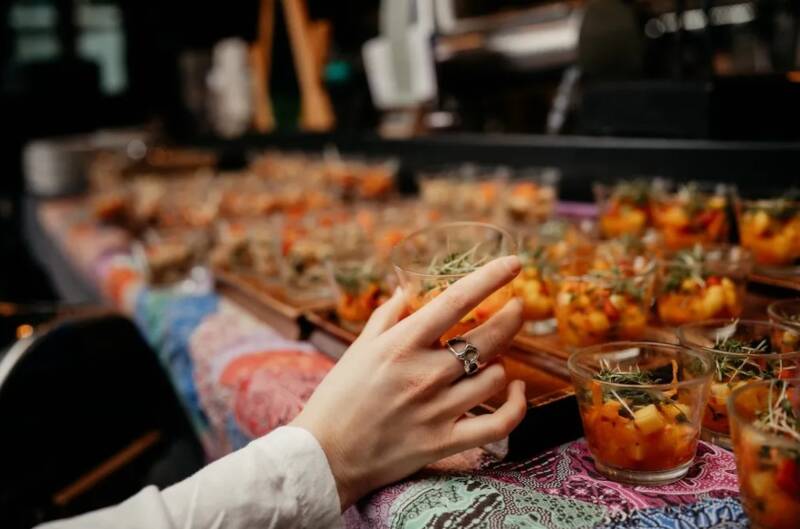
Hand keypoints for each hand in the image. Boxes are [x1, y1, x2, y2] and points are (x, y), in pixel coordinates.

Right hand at [291, 255, 526, 509]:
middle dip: (511, 316)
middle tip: (516, 307)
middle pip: (488, 337)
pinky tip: (518, 389)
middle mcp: (425, 374)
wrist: (325, 455)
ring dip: (502, 362)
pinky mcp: (446, 441)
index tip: (514, 263)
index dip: (490, 277)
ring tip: (494, 358)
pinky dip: (517, 405)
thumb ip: (387, 316)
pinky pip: (499, 423)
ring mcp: (438, 410)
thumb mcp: (359, 348)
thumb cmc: (338, 396)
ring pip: (496, 376)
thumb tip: (405, 289)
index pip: (456, 300)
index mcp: (402, 345)